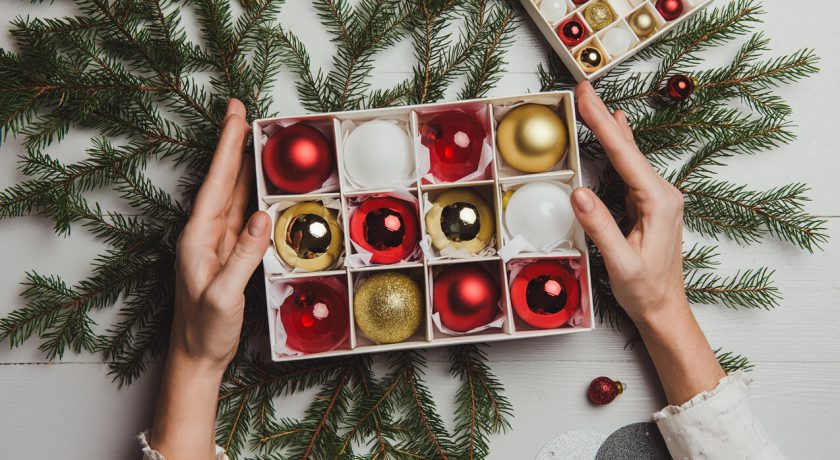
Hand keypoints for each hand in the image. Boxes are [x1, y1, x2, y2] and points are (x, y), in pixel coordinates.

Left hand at [171, 99, 271, 372]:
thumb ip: (244, 256)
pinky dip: (251, 192)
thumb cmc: (203, 330)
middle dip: (233, 144)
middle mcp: (205, 233)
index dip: (227, 148)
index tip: (235, 117)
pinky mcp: (228, 253)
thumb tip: (263, 217)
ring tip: (255, 137)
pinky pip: (242, 214)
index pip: (217, 183)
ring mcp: (217, 242)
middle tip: (241, 111)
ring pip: (234, 193)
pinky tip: (260, 182)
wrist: (196, 355)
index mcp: (198, 237)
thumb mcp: (223, 295)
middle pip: (223, 179)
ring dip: (243, 163)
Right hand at [570, 82, 687, 324]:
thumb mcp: (621, 262)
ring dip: (609, 129)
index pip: (625, 156)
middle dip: (604, 117)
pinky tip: (618, 131)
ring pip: (630, 156)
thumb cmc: (646, 290)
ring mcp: (658, 198)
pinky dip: (619, 147)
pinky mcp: (649, 205)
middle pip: (628, 148)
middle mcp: (663, 194)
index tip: (587, 99)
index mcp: (659, 203)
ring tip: (594, 103)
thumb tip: (578, 191)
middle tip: (585, 90)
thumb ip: (601, 226)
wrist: (665, 309)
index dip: (603, 124)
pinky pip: (631, 169)